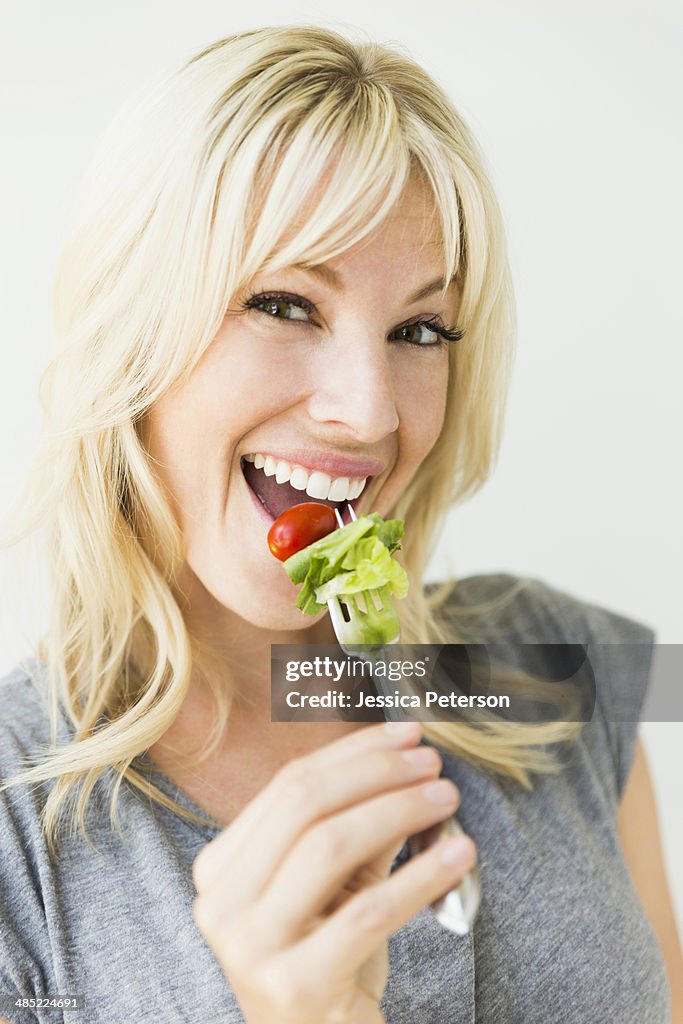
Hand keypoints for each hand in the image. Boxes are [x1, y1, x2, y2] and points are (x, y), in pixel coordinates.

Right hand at [191, 721, 477, 1023]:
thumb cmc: (330, 960)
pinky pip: (367, 913)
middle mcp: (221, 903)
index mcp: (221, 868)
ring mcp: (249, 947)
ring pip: (329, 846)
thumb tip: (407, 759)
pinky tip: (459, 854)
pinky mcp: (294, 986)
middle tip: (432, 763)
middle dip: (376, 771)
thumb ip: (361, 823)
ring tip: (447, 798)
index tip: (407, 734)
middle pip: (303, 804)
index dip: (353, 751)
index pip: (290, 785)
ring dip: (398, 811)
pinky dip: (419, 876)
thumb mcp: (338, 884)